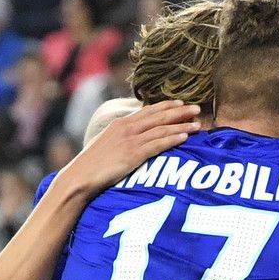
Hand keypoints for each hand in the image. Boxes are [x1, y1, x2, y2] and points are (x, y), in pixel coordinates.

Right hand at [57, 100, 201, 197]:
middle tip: (197, 108)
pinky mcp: (133, 154)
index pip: (147, 111)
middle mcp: (126, 128)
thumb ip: (121, 138)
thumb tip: (132, 139)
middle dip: (179, 112)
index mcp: (120, 124)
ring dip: (181, 125)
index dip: (166, 106)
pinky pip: (157, 144)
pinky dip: (172, 139)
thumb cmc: (92, 166)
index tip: (180, 103)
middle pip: (158, 116)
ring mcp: (130, 140)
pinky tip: (185, 137)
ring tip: (198, 124)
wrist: (80, 177)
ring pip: (161, 129)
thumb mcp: (106, 144)